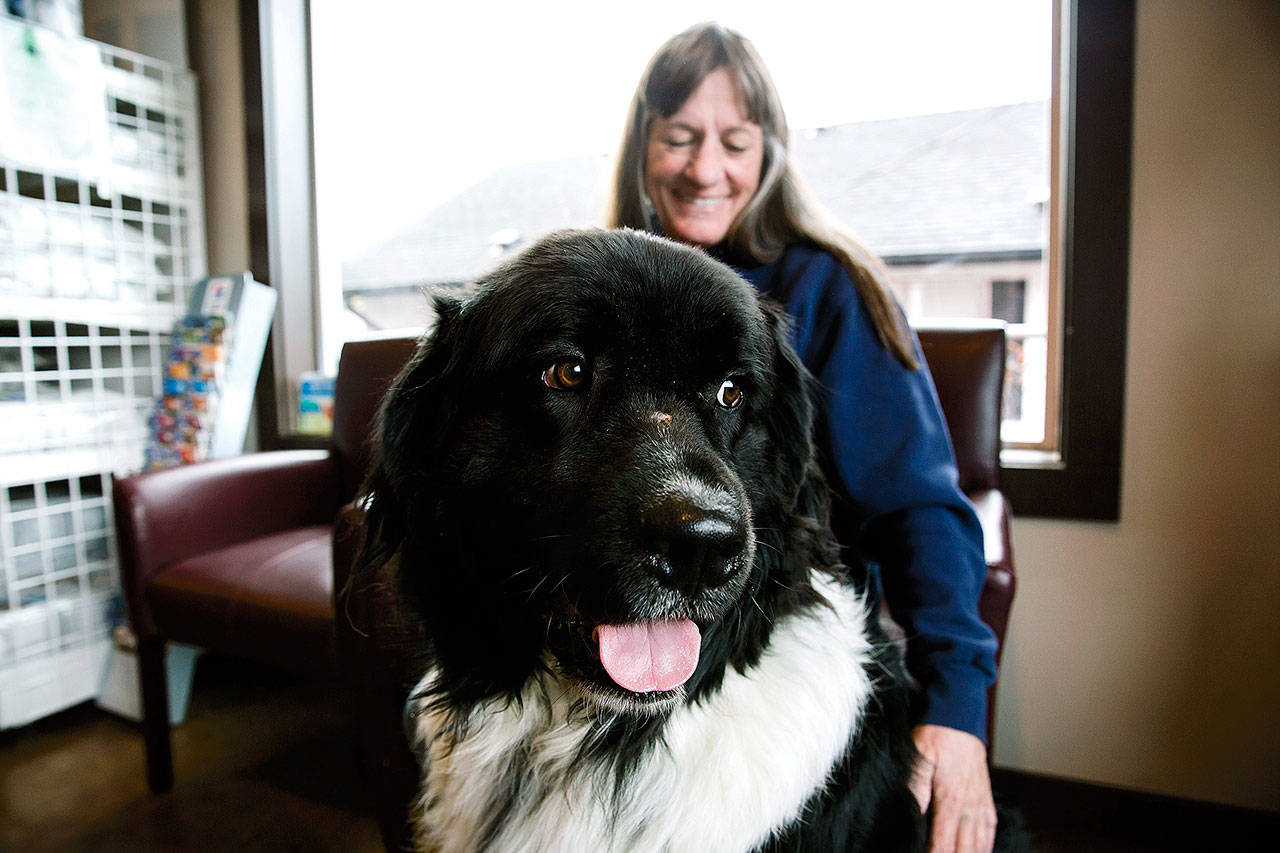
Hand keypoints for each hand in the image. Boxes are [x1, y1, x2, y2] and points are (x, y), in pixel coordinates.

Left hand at [909, 724, 996, 852]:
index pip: (943, 840)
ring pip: (980, 842)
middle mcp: (969, 805)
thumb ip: (917, 787)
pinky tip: (981, 850)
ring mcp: (980, 803)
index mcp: (951, 799)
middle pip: (964, 848)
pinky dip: (986, 845)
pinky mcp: (985, 798)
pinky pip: (990, 829)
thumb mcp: (920, 758)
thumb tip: (913, 813)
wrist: (961, 718)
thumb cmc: (937, 736)